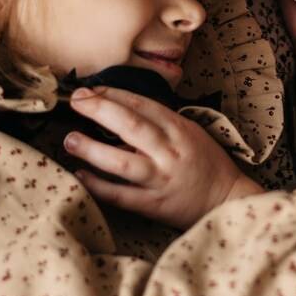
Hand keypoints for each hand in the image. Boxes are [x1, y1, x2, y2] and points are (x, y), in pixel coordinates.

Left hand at [64, 87, 259, 228]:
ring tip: (69, 140)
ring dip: (93, 150)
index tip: (88, 89)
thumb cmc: (207, 163)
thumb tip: (120, 109)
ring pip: (123, 162)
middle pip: (131, 126)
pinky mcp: (155, 205)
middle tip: (75, 102)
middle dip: (100, 111)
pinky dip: (98, 185)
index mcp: (179, 129)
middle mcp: (170, 152)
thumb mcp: (190, 132)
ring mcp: (161, 179)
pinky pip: (121, 195)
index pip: (142, 105)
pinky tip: (80, 174)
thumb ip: (161, 122)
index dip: (113, 94)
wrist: (226, 200)